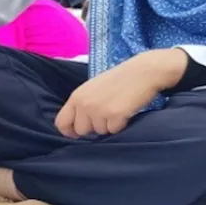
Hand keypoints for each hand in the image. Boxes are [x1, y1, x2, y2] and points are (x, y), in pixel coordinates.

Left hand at [55, 49, 186, 137]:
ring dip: (109, 125)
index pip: (61, 122)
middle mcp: (84, 103)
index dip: (69, 131)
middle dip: (93, 127)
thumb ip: (82, 104)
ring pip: (99, 132)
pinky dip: (121, 125)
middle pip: (81, 131)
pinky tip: (126, 111)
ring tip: (117, 108)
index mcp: (76, 96)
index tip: (77, 133)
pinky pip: (114, 131)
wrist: (143, 71)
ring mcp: (98, 110)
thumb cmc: (119, 79)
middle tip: (106, 114)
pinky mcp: (114, 115)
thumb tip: (77, 126)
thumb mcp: (92, 88)